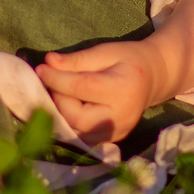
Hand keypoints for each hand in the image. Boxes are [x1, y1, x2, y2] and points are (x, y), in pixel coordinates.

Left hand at [37, 39, 174, 145]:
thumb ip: (77, 60)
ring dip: (62, 113)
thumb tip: (49, 63)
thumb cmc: (128, 60)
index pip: (81, 87)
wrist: (153, 78)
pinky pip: (82, 138)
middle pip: (76, 117)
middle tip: (55, 82)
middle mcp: (122, 117)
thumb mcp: (105, 52)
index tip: (40, 69)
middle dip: (59, 99)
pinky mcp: (112, 141)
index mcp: (123, 89)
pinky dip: (70, 124)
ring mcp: (118, 133)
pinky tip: (69, 107)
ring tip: (63, 94)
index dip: (56, 79)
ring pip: (76, 132)